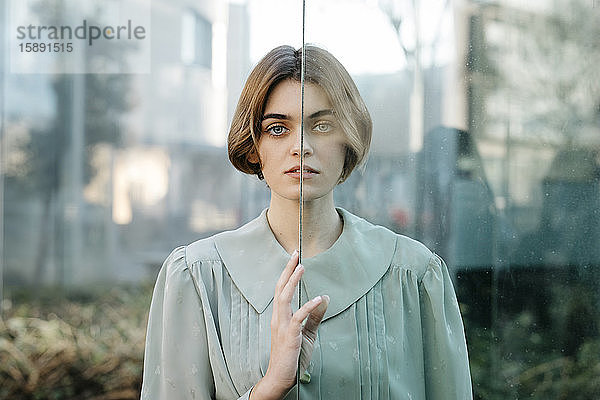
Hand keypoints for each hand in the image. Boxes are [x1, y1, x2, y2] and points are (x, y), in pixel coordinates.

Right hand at [250, 250, 328, 399]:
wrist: (281, 378)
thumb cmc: (291, 357)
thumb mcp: (306, 333)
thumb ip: (314, 316)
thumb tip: (325, 298)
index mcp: (280, 316)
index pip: (281, 289)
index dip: (287, 273)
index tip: (294, 258)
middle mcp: (278, 318)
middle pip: (280, 288)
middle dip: (288, 270)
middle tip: (295, 253)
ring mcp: (282, 326)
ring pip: (284, 298)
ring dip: (293, 282)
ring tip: (301, 267)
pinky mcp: (289, 336)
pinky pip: (298, 318)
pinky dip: (308, 307)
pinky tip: (318, 299)